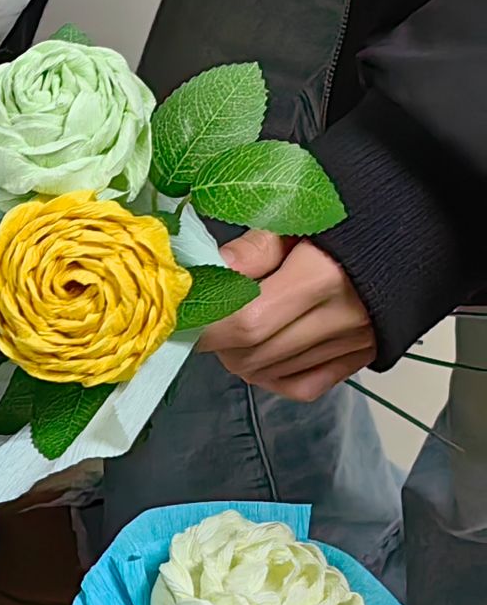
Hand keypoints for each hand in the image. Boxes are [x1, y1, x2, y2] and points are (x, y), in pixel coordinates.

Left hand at [199, 231, 374, 400]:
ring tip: (236, 325)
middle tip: (207, 316)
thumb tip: (203, 273)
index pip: (245, 321)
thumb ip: (252, 249)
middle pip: (252, 352)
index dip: (205, 323)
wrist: (418, 229)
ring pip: (268, 372)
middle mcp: (341, 317)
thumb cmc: (353, 219)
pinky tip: (262, 352)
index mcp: (322, 277)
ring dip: (237, 356)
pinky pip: (300, 385)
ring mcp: (353, 343)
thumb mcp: (300, 219)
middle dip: (215, 341)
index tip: (184, 313)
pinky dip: (270, 375)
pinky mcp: (360, 357)